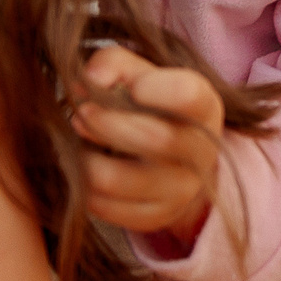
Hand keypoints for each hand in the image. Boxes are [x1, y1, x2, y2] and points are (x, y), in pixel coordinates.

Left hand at [73, 45, 222, 242]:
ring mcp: (181, 191)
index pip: (189, 95)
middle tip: (80, 113)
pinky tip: (85, 167)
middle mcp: (201, 153)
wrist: (166, 155)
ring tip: (77, 143)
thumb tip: (91, 81)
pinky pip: (104, 208)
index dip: (155, 88)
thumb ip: (112, 63)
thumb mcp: (136, 71)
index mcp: (204, 106)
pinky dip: (82, 186)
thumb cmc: (146, 102)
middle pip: (155, 140)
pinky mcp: (155, 217)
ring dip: (84, 158)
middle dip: (106, 123)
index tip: (131, 87)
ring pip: (117, 180)